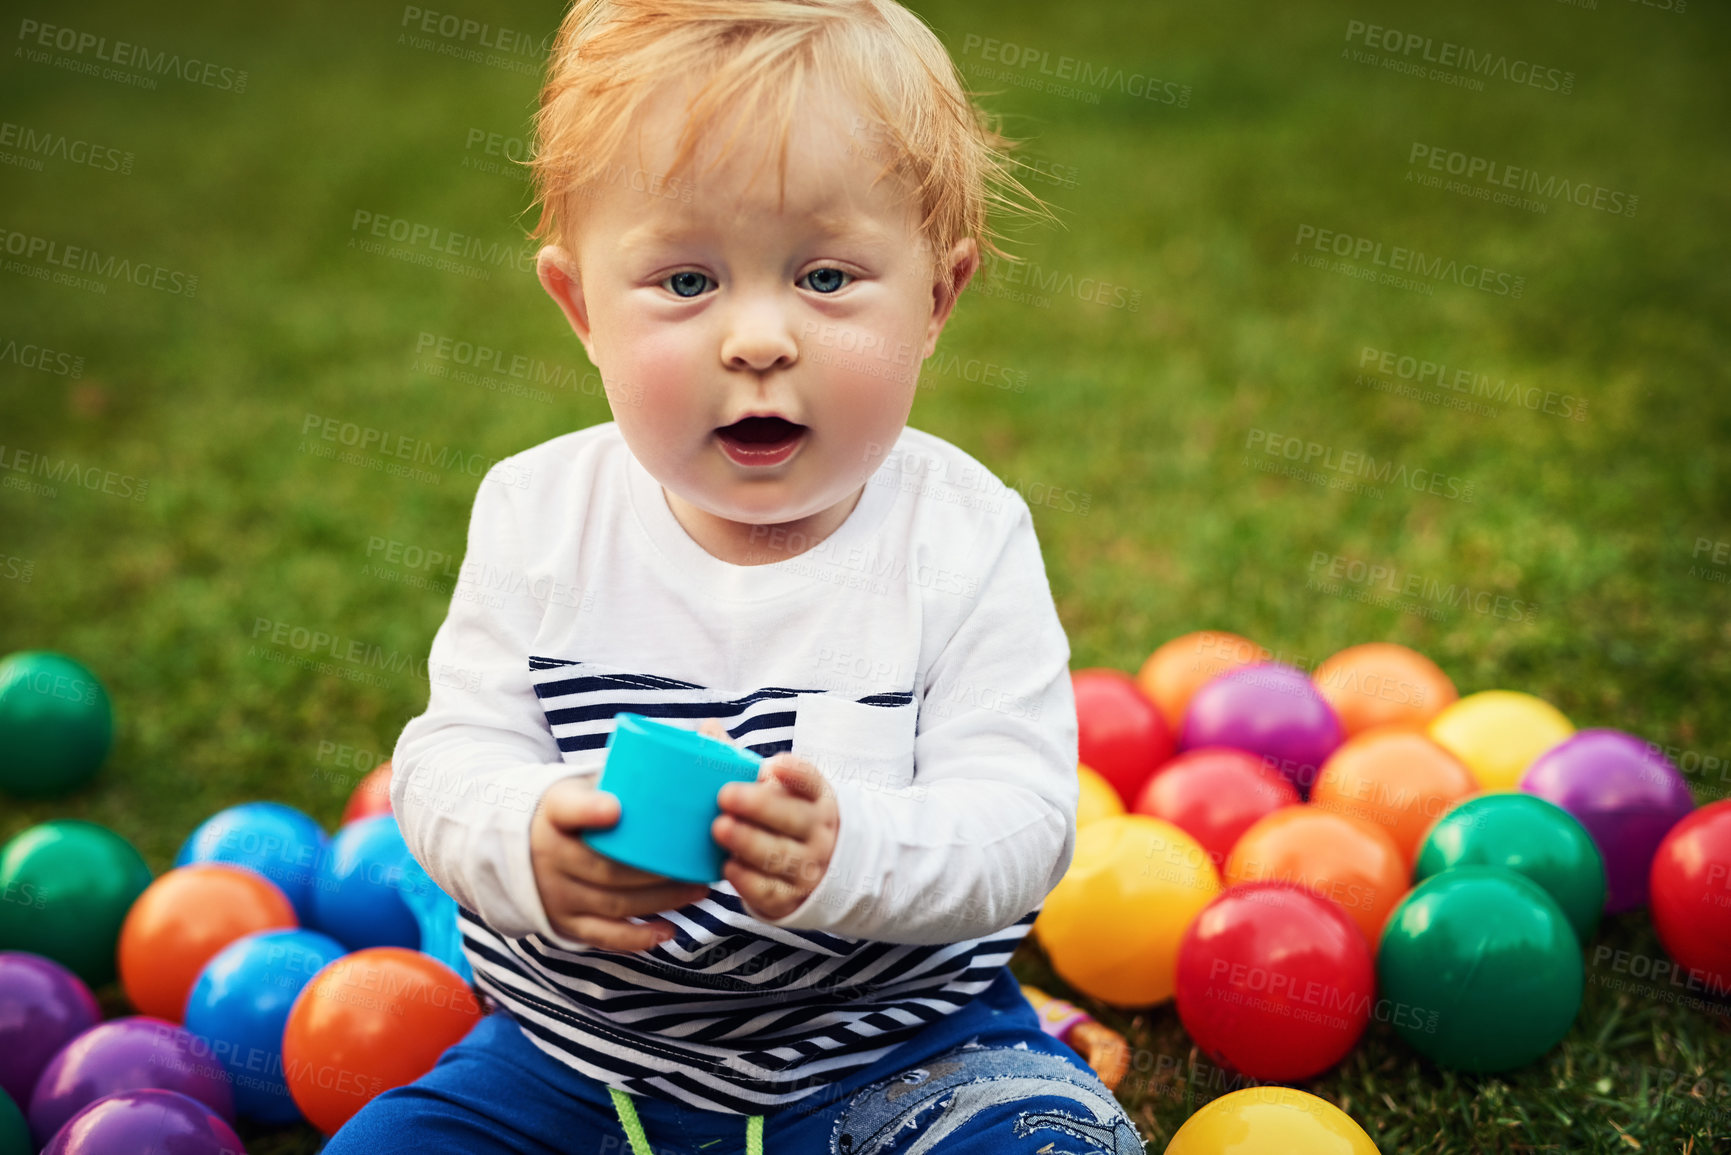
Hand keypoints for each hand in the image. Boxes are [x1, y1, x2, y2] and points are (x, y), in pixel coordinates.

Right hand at [530, 777, 710, 951]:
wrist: (518, 845)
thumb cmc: (572, 809)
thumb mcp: (580, 784)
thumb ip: (619, 774)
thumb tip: (691, 751)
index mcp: (554, 811)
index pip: (566, 809)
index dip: (590, 810)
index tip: (616, 808)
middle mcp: (549, 855)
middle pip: (607, 868)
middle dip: (656, 872)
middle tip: (696, 866)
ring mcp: (555, 893)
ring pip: (613, 903)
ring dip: (660, 901)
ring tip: (698, 891)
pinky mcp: (564, 922)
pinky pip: (603, 935)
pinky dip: (638, 937)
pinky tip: (669, 931)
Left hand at [699, 718, 838, 920]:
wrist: (819, 871)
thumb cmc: (785, 819)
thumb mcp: (777, 790)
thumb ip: (742, 762)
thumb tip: (708, 728)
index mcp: (816, 799)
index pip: (811, 782)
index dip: (795, 774)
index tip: (773, 765)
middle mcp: (818, 832)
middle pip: (794, 819)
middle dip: (760, 807)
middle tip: (725, 795)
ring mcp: (808, 867)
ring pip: (781, 856)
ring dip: (749, 842)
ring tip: (720, 828)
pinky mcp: (791, 898)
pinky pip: (771, 891)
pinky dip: (749, 881)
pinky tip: (727, 867)